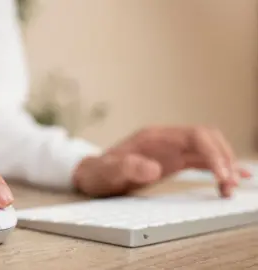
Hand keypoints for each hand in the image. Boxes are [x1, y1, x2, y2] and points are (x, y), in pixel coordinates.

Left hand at [72, 126, 250, 197]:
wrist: (92, 175)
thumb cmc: (99, 172)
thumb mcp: (108, 172)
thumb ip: (127, 167)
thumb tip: (153, 168)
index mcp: (154, 136)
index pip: (194, 135)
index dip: (212, 152)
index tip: (221, 174)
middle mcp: (167, 139)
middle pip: (207, 139)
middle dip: (224, 158)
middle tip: (229, 184)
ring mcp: (171, 150)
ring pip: (208, 150)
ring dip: (224, 165)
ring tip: (231, 188)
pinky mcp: (173, 162)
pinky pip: (201, 162)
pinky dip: (217, 169)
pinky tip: (229, 179)